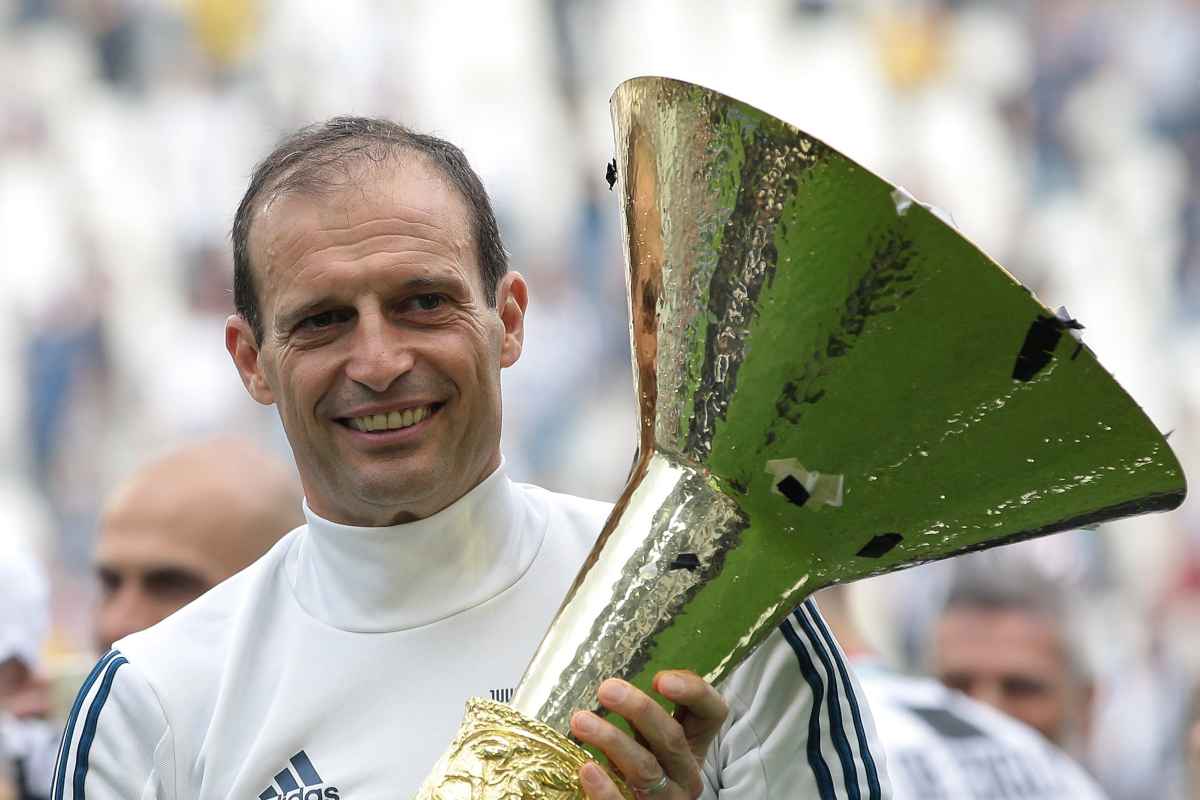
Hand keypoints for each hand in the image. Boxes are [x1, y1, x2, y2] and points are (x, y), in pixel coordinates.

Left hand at [570, 670, 727, 798]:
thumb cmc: (643, 769)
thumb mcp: (651, 741)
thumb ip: (643, 717)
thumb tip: (616, 688)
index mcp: (694, 745)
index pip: (712, 713)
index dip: (694, 693)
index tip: (660, 680)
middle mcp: (687, 773)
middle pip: (672, 738)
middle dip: (639, 710)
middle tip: (607, 689)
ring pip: (646, 769)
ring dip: (612, 741)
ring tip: (581, 721)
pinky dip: (606, 789)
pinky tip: (587, 769)